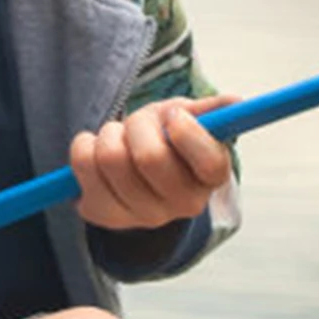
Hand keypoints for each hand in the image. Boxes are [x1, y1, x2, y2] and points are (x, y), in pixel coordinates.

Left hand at [71, 94, 235, 231]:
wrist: (134, 176)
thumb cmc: (167, 141)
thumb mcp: (190, 121)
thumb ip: (211, 112)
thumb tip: (235, 102)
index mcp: (210, 179)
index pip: (209, 161)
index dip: (187, 132)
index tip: (174, 117)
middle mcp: (181, 206)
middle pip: (150, 157)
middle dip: (138, 124)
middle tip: (138, 124)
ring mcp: (142, 216)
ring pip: (111, 157)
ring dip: (109, 133)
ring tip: (118, 139)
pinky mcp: (104, 215)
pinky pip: (83, 164)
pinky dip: (84, 145)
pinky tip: (97, 156)